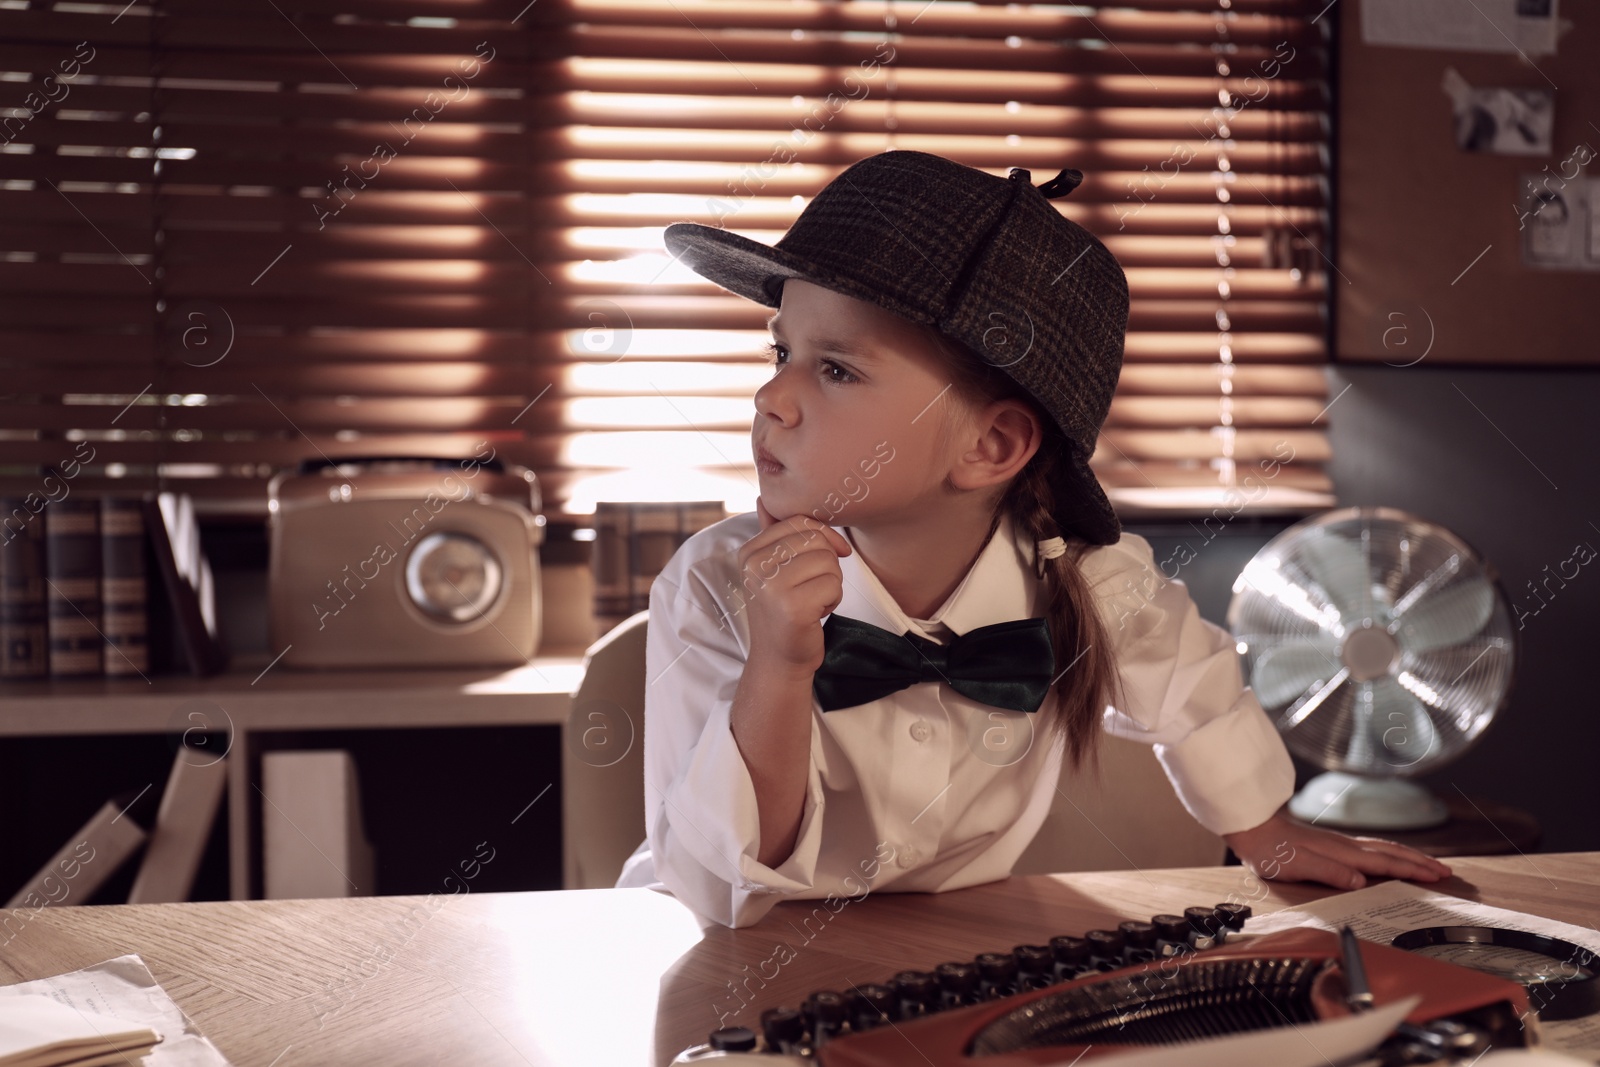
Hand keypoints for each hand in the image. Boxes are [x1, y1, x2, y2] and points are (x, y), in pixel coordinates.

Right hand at [738, 496, 852, 673]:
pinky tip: (815, 613)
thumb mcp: (772, 569)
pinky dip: (832, 600)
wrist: (779, 659)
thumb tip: (763, 498)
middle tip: (811, 588)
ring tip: (811, 600)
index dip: (824, 537)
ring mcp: (771, 586)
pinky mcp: (792, 607)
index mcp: (750, 552)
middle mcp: (755, 566)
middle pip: (817, 541)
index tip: (827, 557)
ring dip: (831, 584)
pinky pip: (834, 585)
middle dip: (826, 566)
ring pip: (829, 563)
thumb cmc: (783, 611)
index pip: (801, 522)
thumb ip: (771, 534)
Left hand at [1222, 811, 1452, 891]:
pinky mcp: (1331, 844)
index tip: (1438, 876)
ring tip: (1427, 864)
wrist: (1252, 828)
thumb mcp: (1299, 866)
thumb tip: (1360, 881)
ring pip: (1383, 849)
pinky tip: (1387, 856)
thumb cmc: (1272, 850)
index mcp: (1343, 854)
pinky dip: (1388, 853)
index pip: (1386, 864)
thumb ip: (1330, 872)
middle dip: (1420, 862)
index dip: (1413, 870)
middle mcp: (1346, 846)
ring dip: (1408, 856)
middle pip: (1392, 853)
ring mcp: (1339, 843)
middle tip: (1446, 871)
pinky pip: (1370, 848)